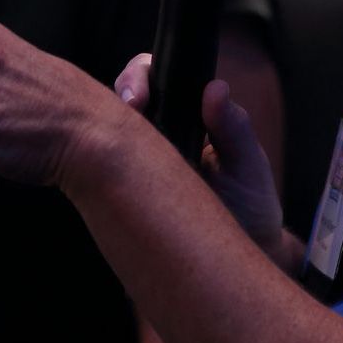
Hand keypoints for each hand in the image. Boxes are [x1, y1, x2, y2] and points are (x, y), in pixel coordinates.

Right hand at [115, 56, 283, 249]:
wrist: (237, 264)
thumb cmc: (249, 207)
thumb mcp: (247, 167)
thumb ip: (234, 128)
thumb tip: (215, 87)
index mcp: (189, 115)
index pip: (156, 78)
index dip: (139, 78)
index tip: (138, 99)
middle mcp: (158, 130)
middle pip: (122, 96)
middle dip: (117, 96)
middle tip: (127, 112)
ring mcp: (136, 159)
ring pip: (105, 130)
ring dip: (101, 130)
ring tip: (108, 143)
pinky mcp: (120, 189)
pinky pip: (99, 170)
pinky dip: (93, 167)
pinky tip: (98, 174)